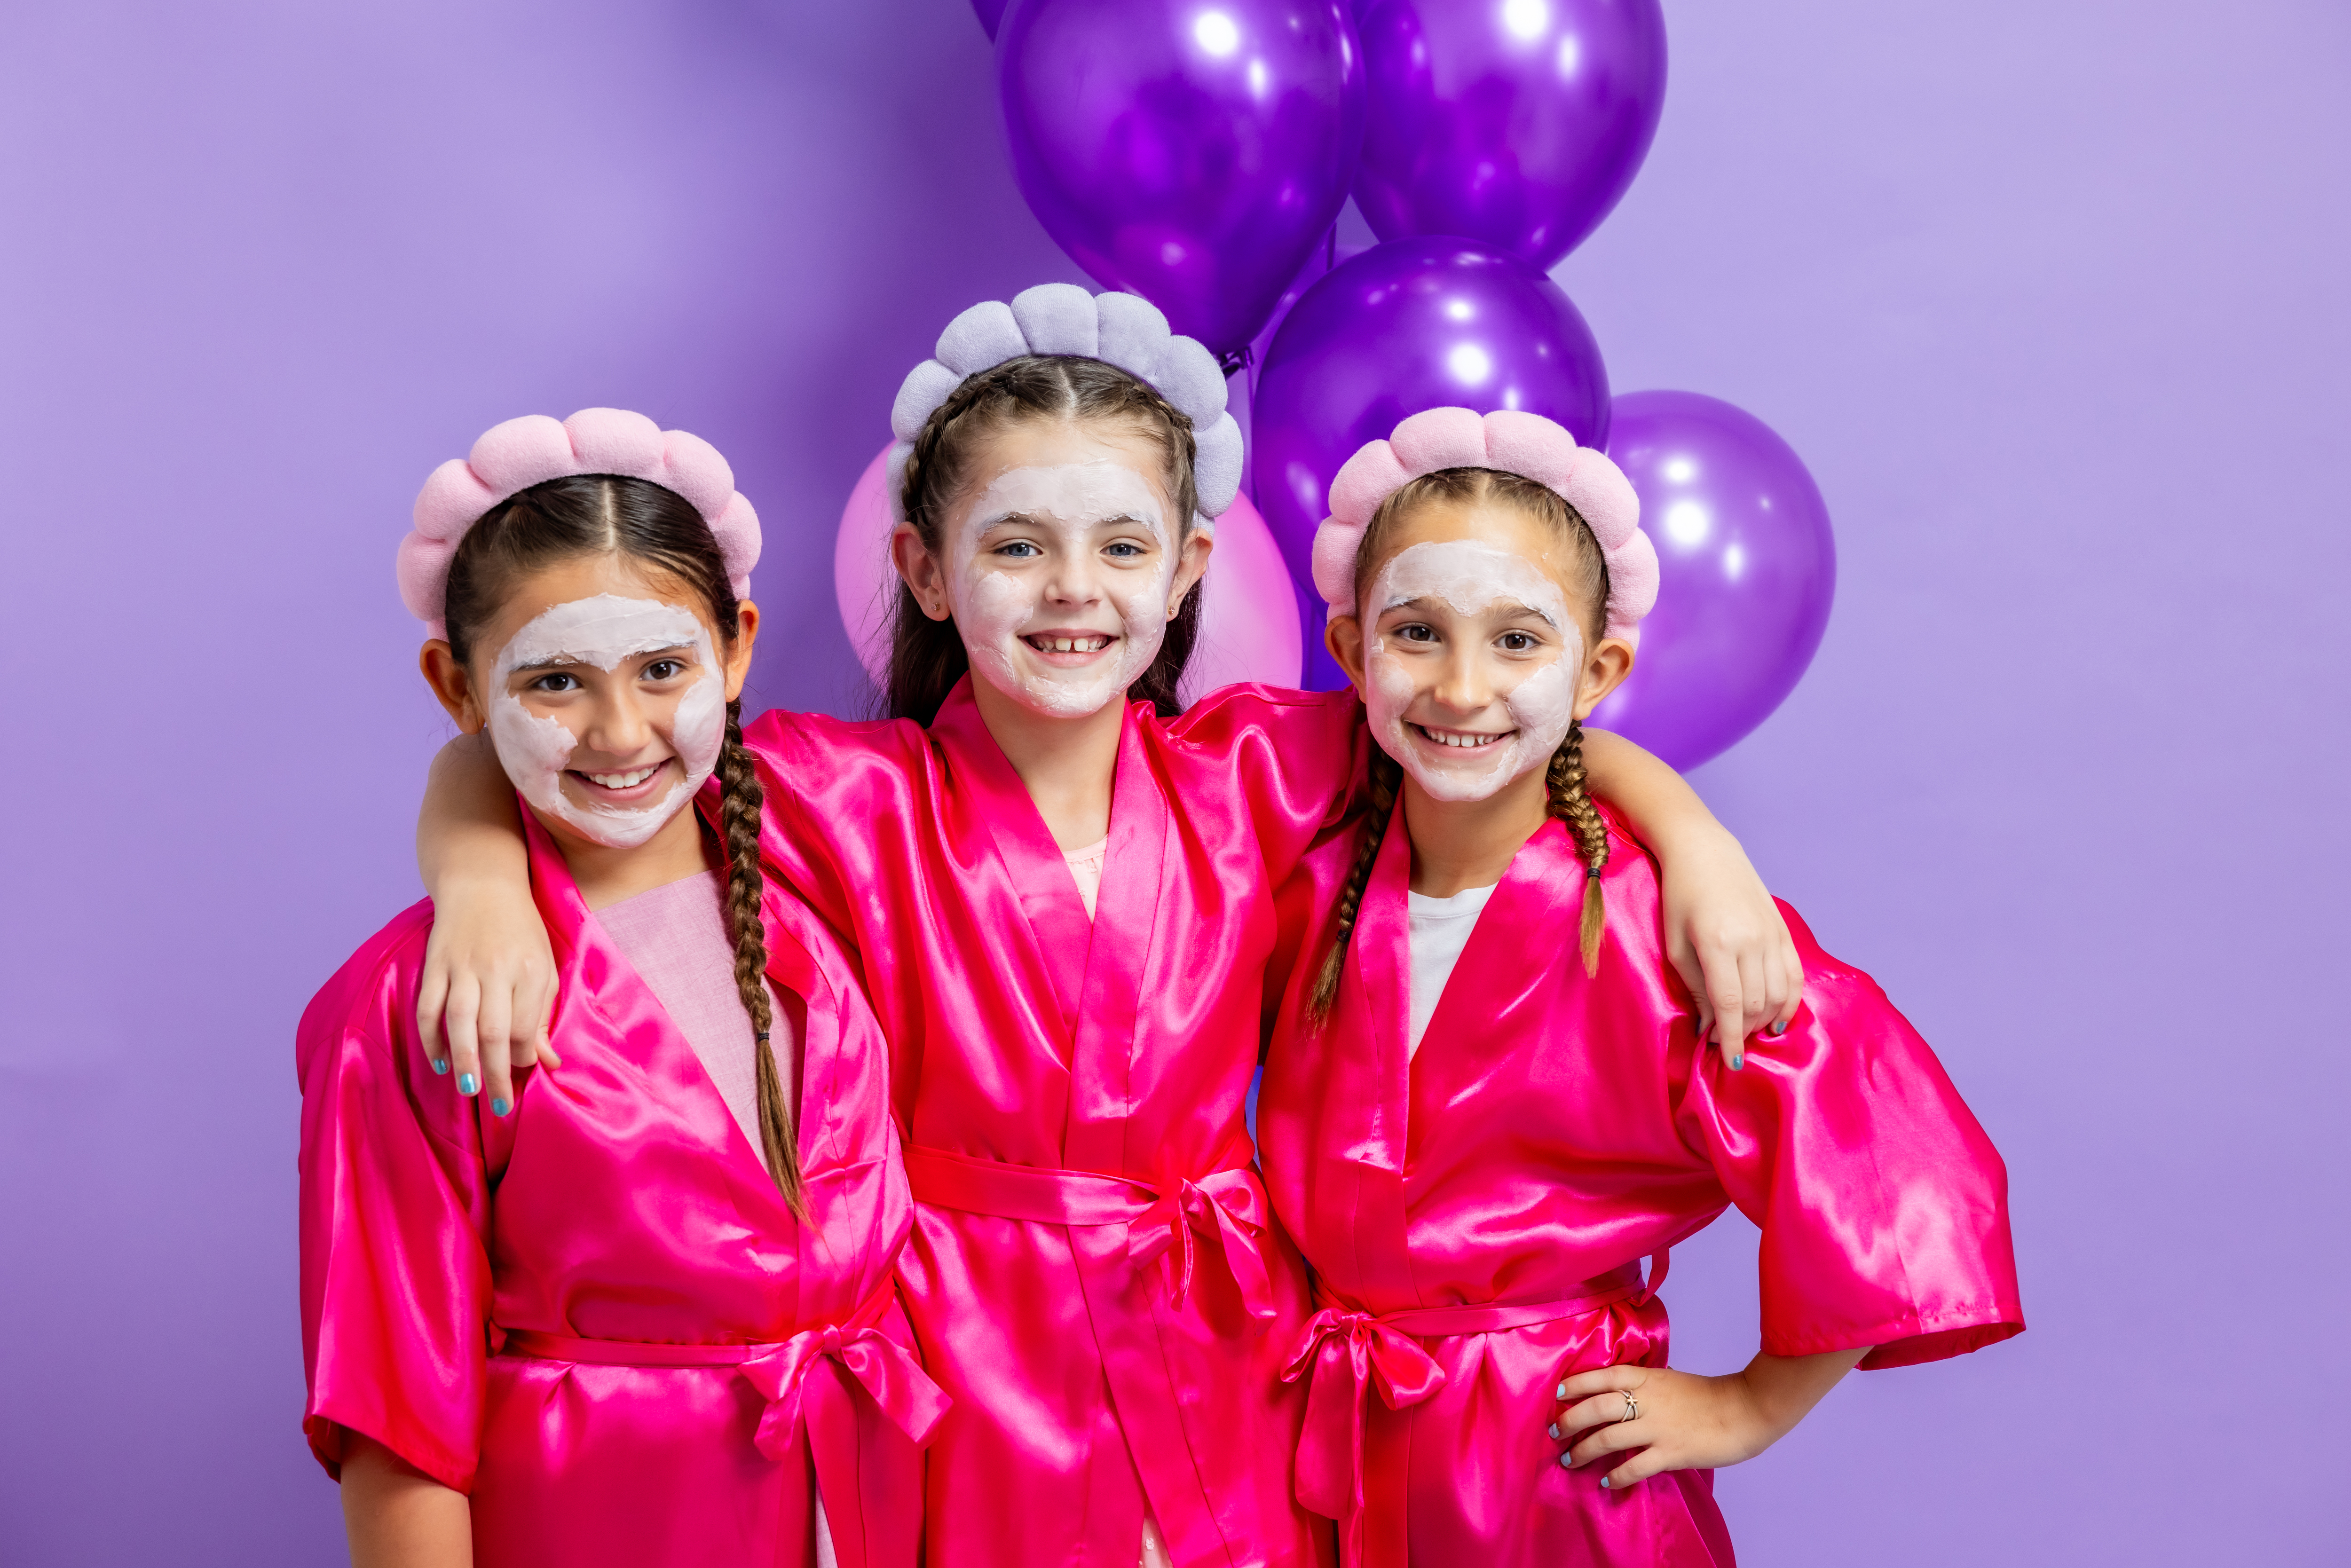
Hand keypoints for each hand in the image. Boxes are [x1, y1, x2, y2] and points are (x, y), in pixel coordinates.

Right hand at [414, 875, 558, 1117]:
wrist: (483, 882)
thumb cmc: (521, 929)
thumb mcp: (544, 966)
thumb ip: (542, 1015)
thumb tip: (547, 1063)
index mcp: (530, 969)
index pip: (525, 1025)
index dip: (523, 1056)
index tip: (522, 1074)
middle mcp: (496, 968)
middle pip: (494, 1029)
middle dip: (496, 1072)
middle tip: (497, 1105)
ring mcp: (462, 966)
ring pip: (458, 1020)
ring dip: (463, 1059)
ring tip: (468, 1090)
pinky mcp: (435, 964)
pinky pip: (428, 1007)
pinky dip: (430, 1036)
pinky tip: (439, 1061)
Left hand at [1551, 1348, 1864, 1489]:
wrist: (1747, 1409)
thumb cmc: (1710, 1395)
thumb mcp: (1671, 1379)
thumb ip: (1645, 1384)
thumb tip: (1618, 1391)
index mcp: (1647, 1377)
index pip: (1602, 1376)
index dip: (1576, 1384)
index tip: (1557, 1393)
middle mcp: (1647, 1400)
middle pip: (1596, 1407)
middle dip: (1570, 1420)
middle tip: (1555, 1431)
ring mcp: (1658, 1427)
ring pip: (1608, 1438)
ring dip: (1584, 1450)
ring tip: (1570, 1459)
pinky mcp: (1671, 1452)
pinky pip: (1635, 1466)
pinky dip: (1616, 1475)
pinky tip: (1606, 1481)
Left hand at [1657, 833, 1801, 1065]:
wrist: (1704, 852)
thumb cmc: (1679, 897)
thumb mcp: (1675, 945)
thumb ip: (1695, 988)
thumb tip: (1712, 1027)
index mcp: (1718, 943)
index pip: (1731, 1005)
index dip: (1731, 1039)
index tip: (1729, 1062)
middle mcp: (1751, 940)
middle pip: (1756, 1004)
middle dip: (1742, 1032)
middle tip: (1726, 1042)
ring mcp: (1772, 934)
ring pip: (1779, 994)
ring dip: (1764, 1021)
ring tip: (1748, 1033)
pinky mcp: (1783, 930)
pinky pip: (1794, 975)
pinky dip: (1789, 1002)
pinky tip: (1777, 1019)